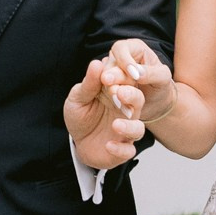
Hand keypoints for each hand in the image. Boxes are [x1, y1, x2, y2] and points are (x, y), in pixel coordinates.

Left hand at [65, 55, 149, 172]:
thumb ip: (89, 84)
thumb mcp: (78, 97)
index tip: (108, 76)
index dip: (120, 77)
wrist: (77, 141)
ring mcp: (125, 130)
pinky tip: (108, 145)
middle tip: (120, 93)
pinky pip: (128, 150)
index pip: (125, 81)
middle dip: (132, 96)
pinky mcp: (122, 149)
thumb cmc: (80, 115)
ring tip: (116, 125)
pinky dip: (120, 149)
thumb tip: (96, 63)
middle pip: (138, 100)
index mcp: (117, 93)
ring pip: (138, 128)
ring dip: (129, 126)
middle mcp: (125, 110)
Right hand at [102, 35, 175, 128]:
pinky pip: (105, 95)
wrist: (157, 103)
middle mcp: (118, 59)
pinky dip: (116, 102)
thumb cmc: (161, 84)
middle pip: (109, 66)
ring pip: (105, 82)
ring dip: (113, 94)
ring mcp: (111, 75)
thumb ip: (152, 73)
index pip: (120, 49)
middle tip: (117, 92)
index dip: (125, 61)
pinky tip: (125, 109)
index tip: (134, 76)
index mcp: (133, 48)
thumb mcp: (163, 77)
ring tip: (123, 105)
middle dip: (114, 80)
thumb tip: (136, 73)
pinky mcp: (108, 89)